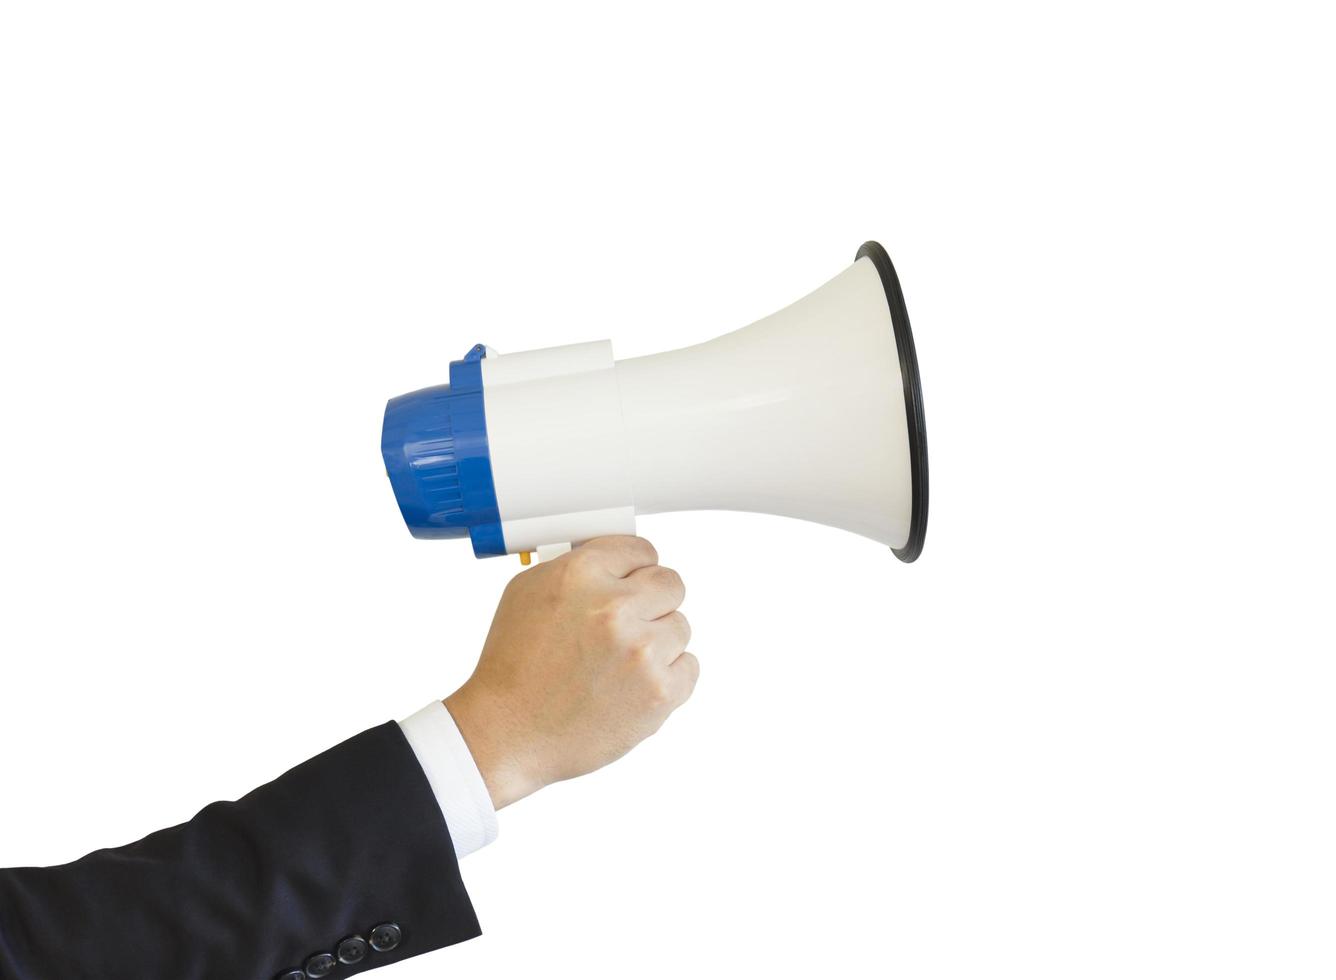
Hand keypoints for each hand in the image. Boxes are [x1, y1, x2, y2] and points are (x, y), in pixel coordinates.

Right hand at [445, 536, 698, 809]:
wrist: (508, 733)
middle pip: (670, 584)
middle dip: (651, 601)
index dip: (634, 568)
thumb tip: (618, 561)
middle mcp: (614, 608)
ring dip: (656, 642)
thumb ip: (578, 568)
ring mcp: (641, 651)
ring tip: (618, 663)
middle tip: (629, 623)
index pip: (640, 549)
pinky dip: (667, 676)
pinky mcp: (660, 691)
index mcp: (581, 575)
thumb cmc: (513, 668)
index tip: (633, 580)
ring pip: (680, 626)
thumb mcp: (528, 594)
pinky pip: (689, 667)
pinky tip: (631, 685)